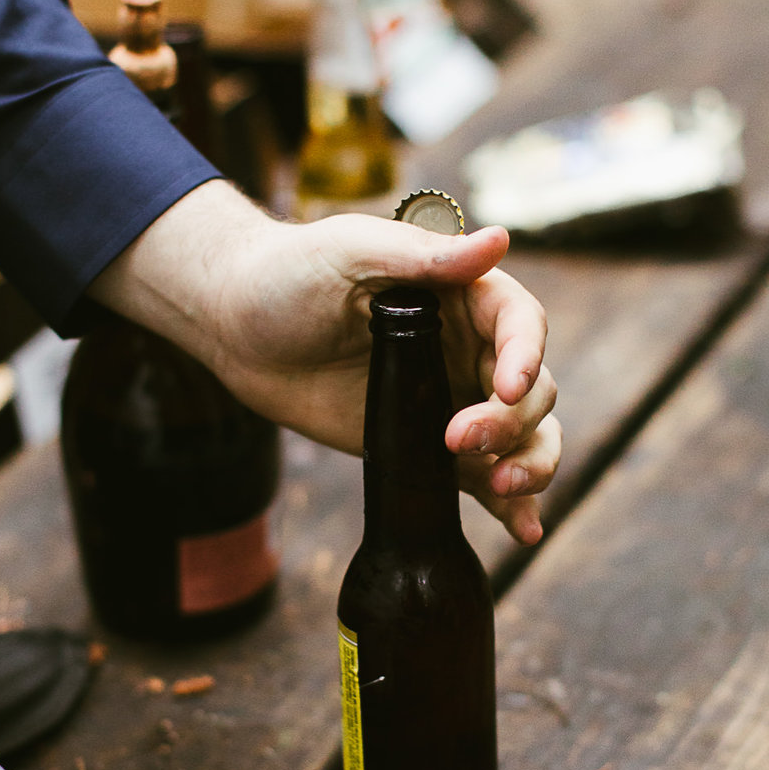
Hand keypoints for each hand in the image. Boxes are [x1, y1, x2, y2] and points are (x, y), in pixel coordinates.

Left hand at [90, 181, 562, 542]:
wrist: (236, 328)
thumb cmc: (290, 273)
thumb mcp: (352, 250)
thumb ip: (424, 255)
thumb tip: (499, 240)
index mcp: (464, 297)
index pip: (522, 325)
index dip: (527, 356)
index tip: (507, 388)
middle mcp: (472, 350)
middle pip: (532, 390)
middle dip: (510, 422)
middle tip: (457, 440)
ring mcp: (455, 400)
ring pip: (525, 436)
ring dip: (529, 464)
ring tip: (501, 486)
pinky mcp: (433, 448)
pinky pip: (485, 478)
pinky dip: (513, 505)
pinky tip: (524, 529)